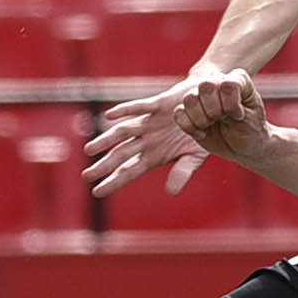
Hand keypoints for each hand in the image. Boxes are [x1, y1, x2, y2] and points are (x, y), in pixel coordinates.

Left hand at [83, 83, 212, 199]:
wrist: (211, 105)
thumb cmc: (201, 134)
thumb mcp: (195, 156)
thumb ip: (183, 172)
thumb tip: (171, 192)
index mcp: (154, 156)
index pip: (129, 171)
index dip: (113, 181)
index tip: (96, 192)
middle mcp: (147, 140)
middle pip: (121, 154)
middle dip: (103, 165)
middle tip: (86, 175)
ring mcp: (150, 122)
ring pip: (123, 132)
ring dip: (106, 140)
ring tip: (89, 150)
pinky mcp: (158, 104)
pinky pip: (139, 107)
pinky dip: (125, 110)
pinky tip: (109, 116)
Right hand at [173, 70, 271, 159]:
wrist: (246, 146)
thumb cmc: (253, 129)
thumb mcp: (254, 116)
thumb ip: (236, 102)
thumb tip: (216, 92)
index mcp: (236, 80)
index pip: (227, 84)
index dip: (232, 104)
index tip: (241, 115)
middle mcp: (217, 84)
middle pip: (205, 86)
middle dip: (214, 110)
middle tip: (224, 119)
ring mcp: (202, 98)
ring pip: (190, 98)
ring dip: (201, 118)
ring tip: (212, 125)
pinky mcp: (190, 113)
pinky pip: (178, 114)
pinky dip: (189, 126)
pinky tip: (202, 133)